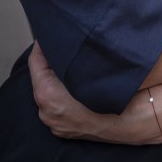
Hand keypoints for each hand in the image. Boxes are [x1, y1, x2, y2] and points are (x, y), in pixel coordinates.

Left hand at [28, 42, 161, 143]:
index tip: (49, 33)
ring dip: (55, 76)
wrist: (126, 122)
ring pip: (48, 90)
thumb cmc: (108, 95)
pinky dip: (61, 92)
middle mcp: (45, 110)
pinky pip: (55, 104)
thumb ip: (70, 53)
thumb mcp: (88, 67)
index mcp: (47, 94)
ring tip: (68, 61)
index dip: (42, 44)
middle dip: (49, 60)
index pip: (35, 61)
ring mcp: (53, 121)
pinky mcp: (61, 128)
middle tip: (60, 44)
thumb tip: (62, 36)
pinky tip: (73, 83)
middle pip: (40, 76)